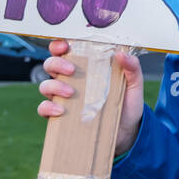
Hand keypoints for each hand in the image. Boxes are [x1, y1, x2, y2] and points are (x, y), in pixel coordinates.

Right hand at [37, 40, 144, 156]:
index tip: (64, 45)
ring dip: (54, 85)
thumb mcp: (134, 85)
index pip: (67, 51)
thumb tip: (122, 53)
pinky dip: (47, 108)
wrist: (127, 133)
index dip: (59, 45)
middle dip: (56, 63)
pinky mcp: (61, 116)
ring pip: (45, 85)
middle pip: (51, 64)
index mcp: (87, 67)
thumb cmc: (128, 105)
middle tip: (71, 70)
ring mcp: (64, 98)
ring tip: (71, 93)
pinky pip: (44, 109)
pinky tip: (61, 111)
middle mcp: (72, 80)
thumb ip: (132, 68)